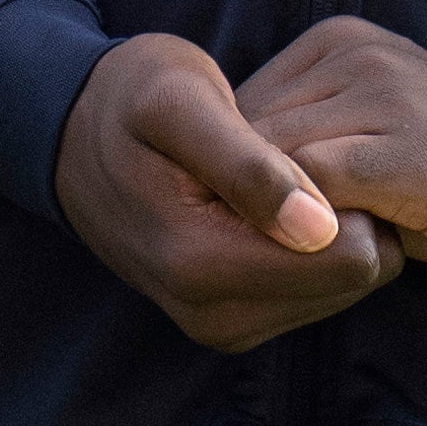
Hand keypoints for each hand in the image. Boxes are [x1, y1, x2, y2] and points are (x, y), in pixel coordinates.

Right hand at [54, 36, 395, 353]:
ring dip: (331, 232)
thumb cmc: (131, 99)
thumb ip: (248, 165)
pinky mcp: (231, 323)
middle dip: (347, 216)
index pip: (350, 258)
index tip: (316, 146)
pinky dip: (313, 248)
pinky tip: (275, 203)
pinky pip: (319, 292)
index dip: (352, 194)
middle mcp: (212, 315)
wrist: (71, 135)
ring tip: (281, 176)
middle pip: (355, 279)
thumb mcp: (182, 102)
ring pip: (345, 288)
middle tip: (298, 156)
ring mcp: (220, 326)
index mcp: (201, 265)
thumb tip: (318, 229)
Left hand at [237, 18, 426, 288]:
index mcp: (340, 40)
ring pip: (268, 162)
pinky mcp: (404, 151)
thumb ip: (304, 141)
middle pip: (243, 134)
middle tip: (248, 254)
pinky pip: (312, 190)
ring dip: (265, 221)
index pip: (234, 107)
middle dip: (236, 199)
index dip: (225, 178)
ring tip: (286, 261)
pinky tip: (319, 260)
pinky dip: (300, 231)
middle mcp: (354, 54)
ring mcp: (382, 97)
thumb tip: (213, 182)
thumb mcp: (374, 135)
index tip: (236, 228)